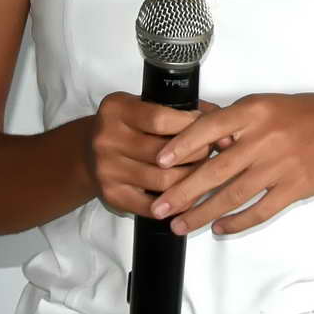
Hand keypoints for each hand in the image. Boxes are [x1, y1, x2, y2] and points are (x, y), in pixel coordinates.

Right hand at [84, 92, 221, 218]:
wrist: (89, 153)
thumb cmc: (128, 127)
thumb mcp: (145, 106)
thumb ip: (182, 109)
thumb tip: (223, 123)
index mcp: (116, 109)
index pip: (160, 119)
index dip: (190, 125)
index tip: (208, 127)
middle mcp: (106, 138)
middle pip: (163, 153)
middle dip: (196, 154)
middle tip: (210, 153)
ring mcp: (106, 169)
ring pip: (162, 181)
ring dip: (190, 179)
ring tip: (202, 173)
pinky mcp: (111, 195)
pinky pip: (151, 206)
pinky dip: (174, 204)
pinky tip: (188, 197)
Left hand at [150, 93, 313, 236]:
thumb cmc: (304, 115)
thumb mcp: (266, 104)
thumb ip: (233, 120)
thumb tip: (193, 135)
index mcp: (253, 112)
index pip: (208, 128)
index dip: (181, 146)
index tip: (158, 162)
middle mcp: (263, 139)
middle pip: (215, 170)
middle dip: (183, 192)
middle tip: (159, 208)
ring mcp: (279, 166)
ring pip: (233, 195)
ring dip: (203, 214)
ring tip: (180, 226)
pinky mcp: (294, 188)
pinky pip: (260, 210)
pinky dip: (238, 222)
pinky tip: (220, 229)